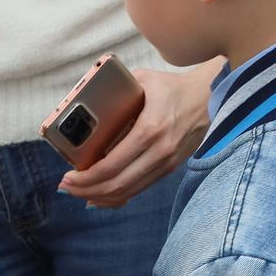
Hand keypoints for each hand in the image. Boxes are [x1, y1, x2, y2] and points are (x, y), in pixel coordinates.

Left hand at [57, 66, 214, 208]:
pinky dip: (118, 196)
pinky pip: (140, 189)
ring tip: (80, 192)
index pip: (112, 165)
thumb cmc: (172, 86)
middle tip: (66, 187)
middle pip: (117, 184)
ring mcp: (167, 162)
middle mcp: (160, 151)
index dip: (86, 177)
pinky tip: (102, 196)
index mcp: (150, 129)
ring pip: (128, 192)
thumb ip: (116, 90)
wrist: (209, 96)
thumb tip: (85, 101)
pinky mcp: (171, 167)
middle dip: (86, 190)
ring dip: (100, 196)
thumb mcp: (142, 80)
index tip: (67, 176)